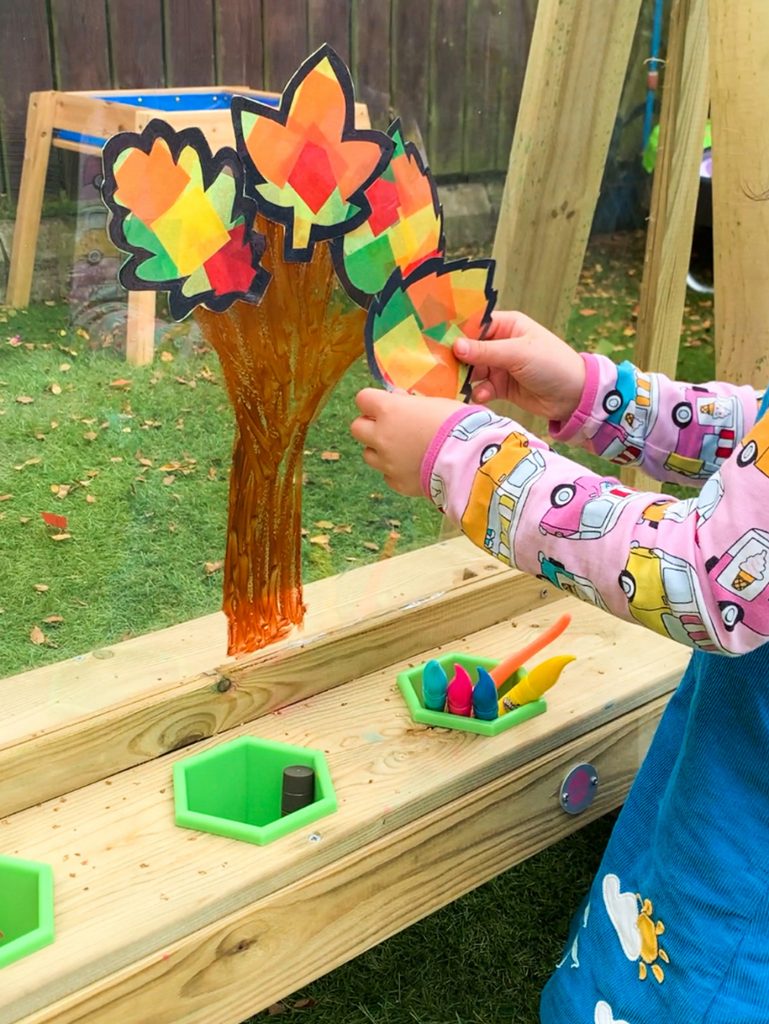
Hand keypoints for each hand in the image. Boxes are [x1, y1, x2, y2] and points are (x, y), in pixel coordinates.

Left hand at [351, 389, 464, 495]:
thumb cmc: (458, 424)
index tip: (385, 404)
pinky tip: (414, 467)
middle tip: (388, 427)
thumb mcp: (435, 403)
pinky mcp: (398, 484)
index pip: (363, 399)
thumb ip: (412, 403)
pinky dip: (396, 471)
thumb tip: (399, 400)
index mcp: (389, 410)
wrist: (470, 460)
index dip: (373, 401)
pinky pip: (388, 476)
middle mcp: (381, 436)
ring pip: (368, 455)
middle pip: (357, 428)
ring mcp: (387, 463)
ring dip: (380, 450)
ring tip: (402, 449)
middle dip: (369, 426)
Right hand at [453, 310, 584, 423]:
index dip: (456, 331)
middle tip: (440, 368)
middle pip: (470, 349)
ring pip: (473, 370)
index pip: (475, 324)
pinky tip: (480, 396)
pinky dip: (478, 392)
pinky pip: (481, 387)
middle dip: (457, 359)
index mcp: (507, 326)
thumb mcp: (519, 354)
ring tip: (456, 385)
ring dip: (465, 378)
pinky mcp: (501, 387)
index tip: (435, 339)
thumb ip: (486, 351)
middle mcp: (501, 343)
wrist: (574, 397)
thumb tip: (455, 346)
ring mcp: (500, 366)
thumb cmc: (552, 364)